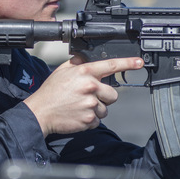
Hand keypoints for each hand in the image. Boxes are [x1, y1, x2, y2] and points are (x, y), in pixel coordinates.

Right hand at [24, 56, 142, 136]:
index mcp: (84, 72)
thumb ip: (78, 63)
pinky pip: (98, 120)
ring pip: (105, 109)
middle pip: (113, 94)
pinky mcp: (89, 119)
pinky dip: (89, 120)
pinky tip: (77, 114)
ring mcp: (90, 104)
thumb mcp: (62, 70)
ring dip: (96, 109)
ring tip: (79, 106)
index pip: (111, 65)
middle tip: (88, 97)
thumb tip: (87, 58)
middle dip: (104, 97)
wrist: (40, 112)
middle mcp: (90, 87)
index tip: (139, 63)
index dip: (128, 63)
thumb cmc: (51, 92)